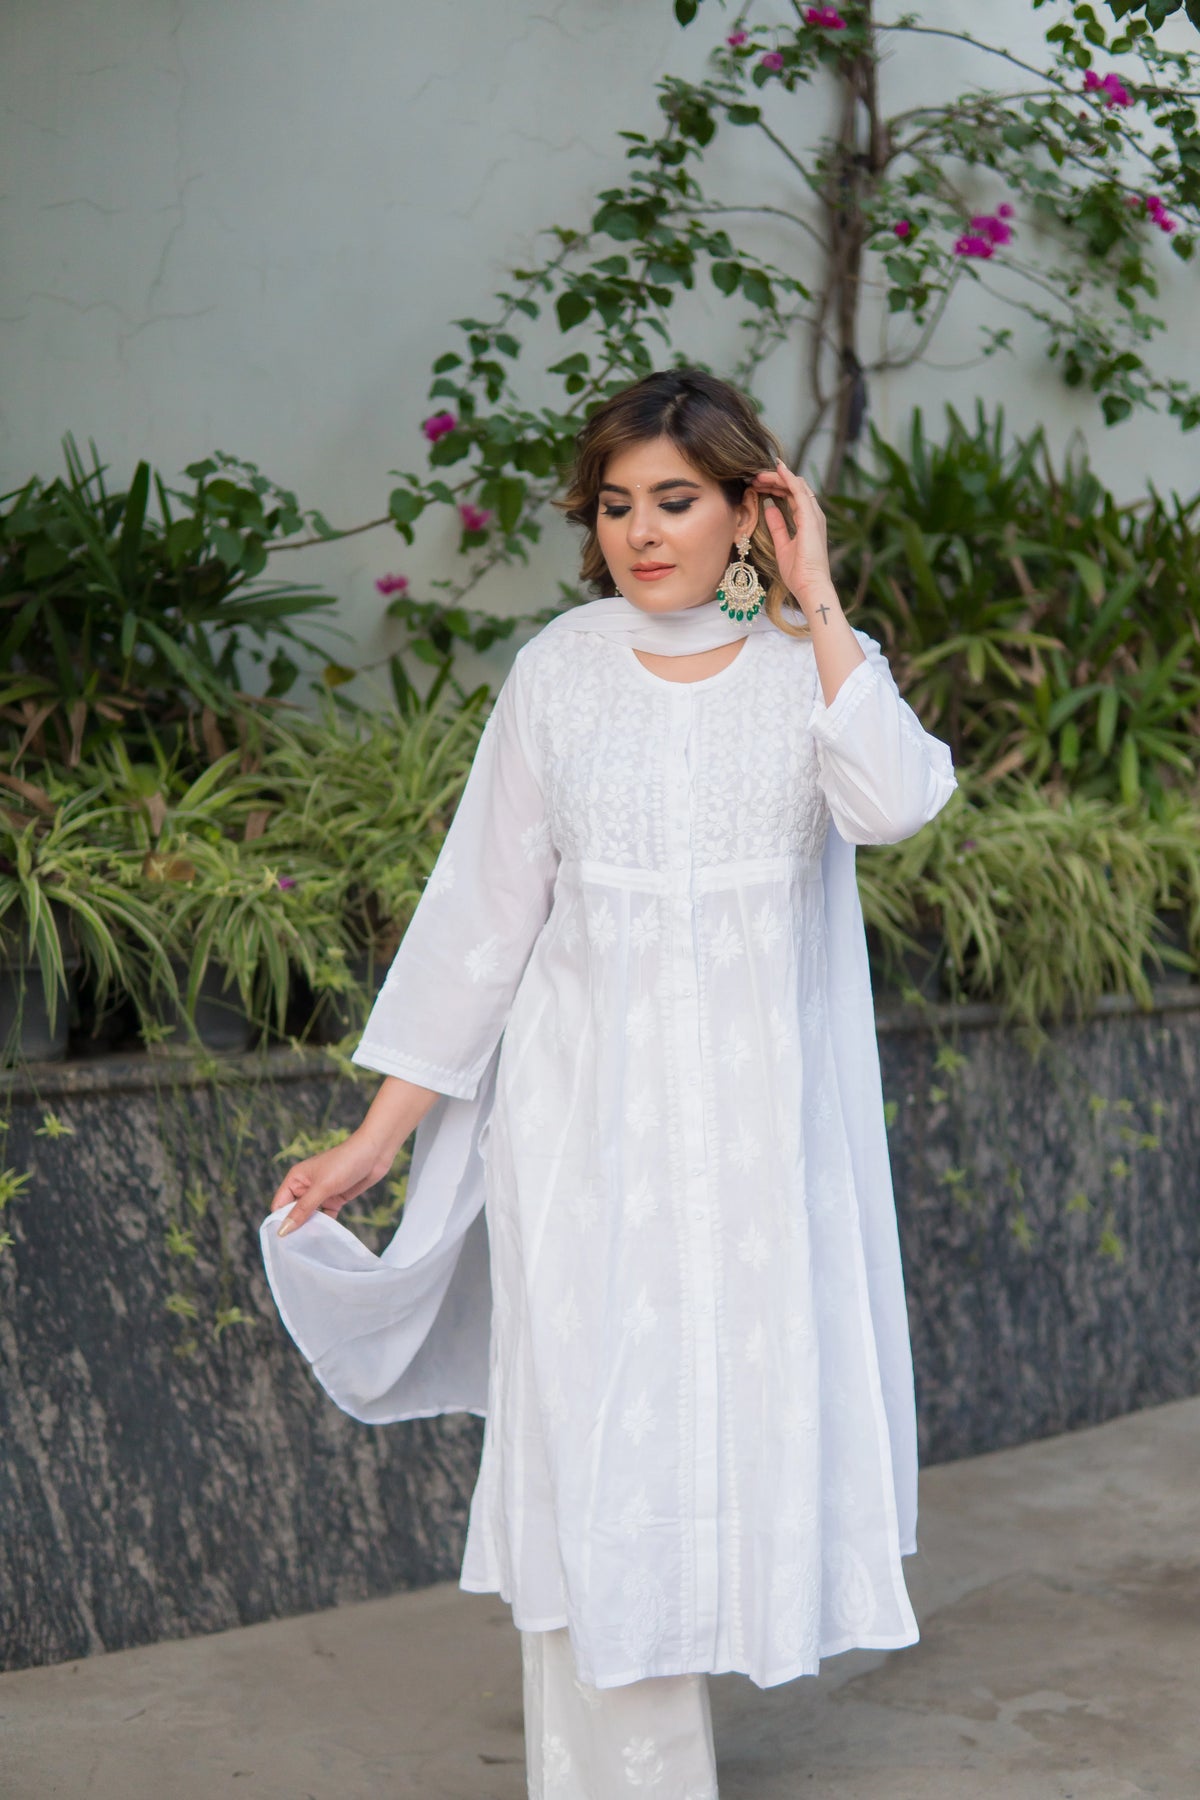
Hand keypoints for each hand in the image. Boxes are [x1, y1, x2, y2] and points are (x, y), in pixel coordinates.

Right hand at [270, 1130, 393, 1236]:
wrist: (376, 1153)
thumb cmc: (345, 1162)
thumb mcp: (322, 1187)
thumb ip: (303, 1208)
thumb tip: (283, 1229)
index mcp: (296, 1178)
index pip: (280, 1204)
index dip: (280, 1221)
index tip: (284, 1241)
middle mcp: (306, 1186)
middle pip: (294, 1212)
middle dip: (296, 1227)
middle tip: (298, 1247)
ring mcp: (321, 1193)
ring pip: (310, 1215)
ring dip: (311, 1227)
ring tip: (310, 1246)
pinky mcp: (336, 1199)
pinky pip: (326, 1216)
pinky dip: (325, 1225)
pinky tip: (326, 1237)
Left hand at [752, 459, 832, 607]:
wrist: (810, 586)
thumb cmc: (799, 573)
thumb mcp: (782, 545)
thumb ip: (777, 526)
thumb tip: (769, 508)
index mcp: (807, 521)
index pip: (792, 495)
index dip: (775, 487)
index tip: (757, 485)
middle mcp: (813, 515)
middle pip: (794, 487)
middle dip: (774, 480)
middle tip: (754, 478)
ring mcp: (813, 515)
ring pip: (796, 485)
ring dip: (777, 477)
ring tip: (759, 475)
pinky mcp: (810, 518)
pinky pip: (799, 491)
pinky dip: (788, 478)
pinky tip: (777, 469)